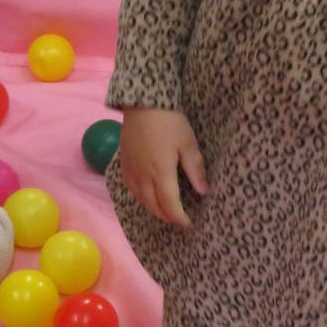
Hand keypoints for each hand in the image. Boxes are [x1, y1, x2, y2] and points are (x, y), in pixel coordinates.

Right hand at [119, 106, 206, 226]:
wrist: (142, 103)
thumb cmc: (170, 122)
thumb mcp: (188, 143)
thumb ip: (195, 169)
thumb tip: (203, 192)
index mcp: (161, 173)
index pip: (170, 205)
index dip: (179, 218)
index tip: (188, 223)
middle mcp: (143, 176)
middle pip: (153, 206)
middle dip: (166, 216)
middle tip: (178, 219)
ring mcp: (131, 170)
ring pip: (140, 200)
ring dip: (153, 209)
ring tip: (165, 210)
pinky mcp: (123, 163)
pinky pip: (131, 188)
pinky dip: (141, 198)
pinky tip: (147, 195)